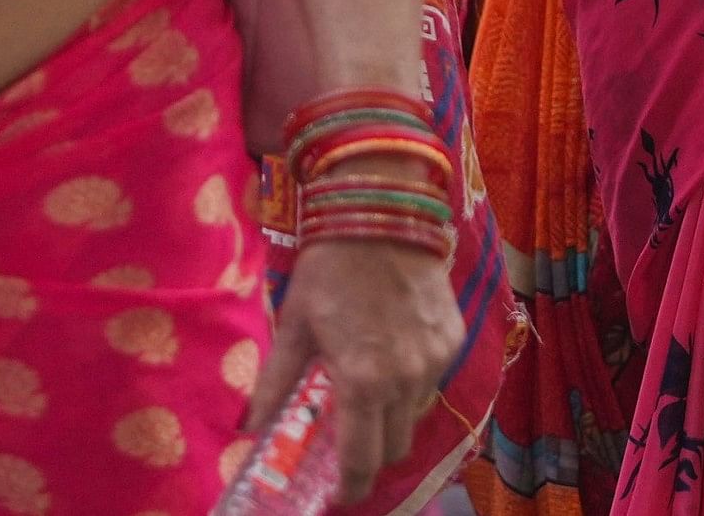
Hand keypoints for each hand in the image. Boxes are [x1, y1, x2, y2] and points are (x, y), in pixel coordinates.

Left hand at [247, 234, 461, 503]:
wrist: (384, 215)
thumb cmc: (330, 271)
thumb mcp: (293, 326)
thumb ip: (274, 383)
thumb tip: (250, 426)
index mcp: (363, 381)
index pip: (362, 460)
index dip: (351, 486)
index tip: (339, 492)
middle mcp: (406, 379)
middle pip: (395, 447)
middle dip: (371, 453)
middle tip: (348, 439)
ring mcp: (436, 360)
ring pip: (415, 416)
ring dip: (391, 418)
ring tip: (368, 393)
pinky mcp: (453, 339)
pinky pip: (431, 383)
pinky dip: (411, 385)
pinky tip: (392, 359)